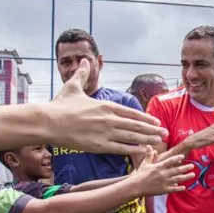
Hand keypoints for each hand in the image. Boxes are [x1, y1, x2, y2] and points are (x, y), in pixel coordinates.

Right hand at [48, 58, 168, 155]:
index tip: (155, 121)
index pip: (130, 112)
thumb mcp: (72, 87)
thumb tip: (84, 60)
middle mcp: (108, 119)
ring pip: (131, 137)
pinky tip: (143, 152)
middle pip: (135, 125)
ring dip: (147, 139)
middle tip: (165, 133)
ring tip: (159, 142)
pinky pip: (120, 148)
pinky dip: (133, 150)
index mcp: (105, 106)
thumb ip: (82, 74)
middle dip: (152, 129)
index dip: (145, 118)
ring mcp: (105, 133)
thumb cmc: (59, 106)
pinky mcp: (98, 145)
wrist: (48, 122)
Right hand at [134, 146, 194, 195]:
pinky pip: (173, 189)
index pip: (170, 161)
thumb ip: (149, 155)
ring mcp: (164, 182)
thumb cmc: (140, 174)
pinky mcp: (163, 190)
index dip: (177, 158)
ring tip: (192, 175)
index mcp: (159, 167)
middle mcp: (163, 174)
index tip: (182, 156)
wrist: (136, 187)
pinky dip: (179, 188)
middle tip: (192, 166)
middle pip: (177, 170)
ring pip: (178, 179)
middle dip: (186, 168)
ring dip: (186, 177)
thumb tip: (149, 146)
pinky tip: (184, 187)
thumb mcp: (145, 163)